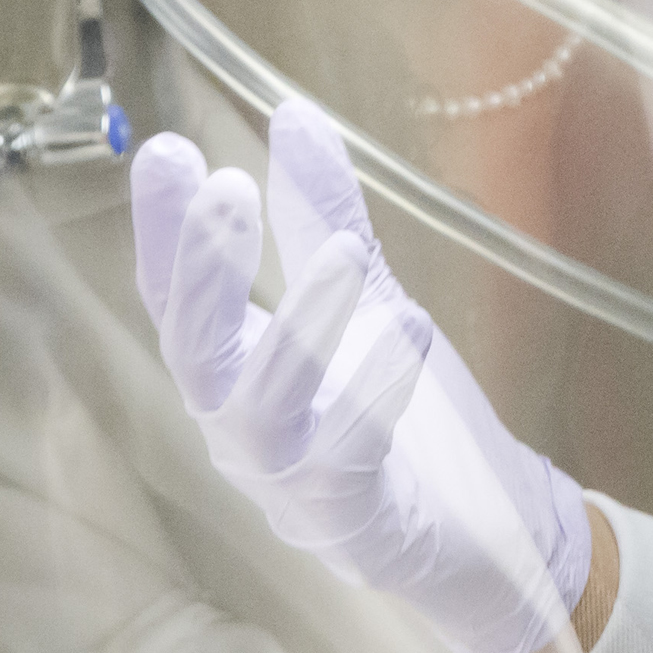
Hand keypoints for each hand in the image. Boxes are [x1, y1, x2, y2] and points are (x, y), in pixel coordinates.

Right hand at [130, 100, 589, 652]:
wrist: (490, 538)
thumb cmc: (409, 423)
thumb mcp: (363, 302)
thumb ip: (322, 218)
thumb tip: (293, 115)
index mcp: (236, 375)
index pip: (175, 298)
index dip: (163, 230)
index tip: (162, 149)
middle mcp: (243, 430)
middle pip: (195, 349)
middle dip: (205, 270)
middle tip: (226, 188)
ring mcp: (290, 482)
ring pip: (264, 407)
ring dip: (301, 323)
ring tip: (339, 251)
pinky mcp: (354, 521)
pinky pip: (348, 458)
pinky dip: (373, 392)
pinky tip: (408, 328)